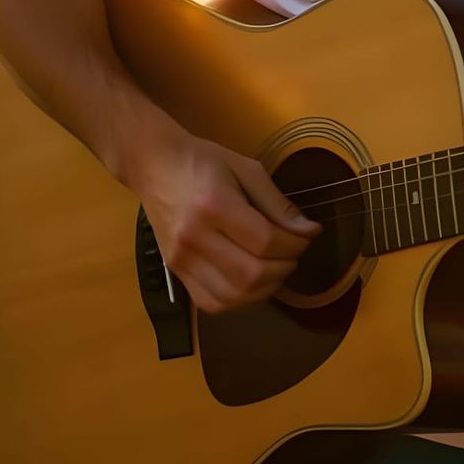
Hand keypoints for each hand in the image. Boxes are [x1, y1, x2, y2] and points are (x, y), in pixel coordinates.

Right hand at [112, 123, 321, 314]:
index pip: (265, 241)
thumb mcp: (247, 169)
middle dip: (284, 268)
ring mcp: (181, 259)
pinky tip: (251, 282)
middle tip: (293, 253)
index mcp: (214, 206)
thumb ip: (278, 203)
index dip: (295, 244)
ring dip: (264, 289)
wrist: (154, 165)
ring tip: (276, 267)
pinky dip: (238, 300)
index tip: (307, 236)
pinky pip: (211, 303)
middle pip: (250, 274)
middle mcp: (194, 237)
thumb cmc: (203, 161)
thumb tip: (309, 231)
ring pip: (232, 296)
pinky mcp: (175, 271)